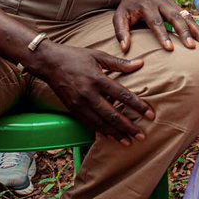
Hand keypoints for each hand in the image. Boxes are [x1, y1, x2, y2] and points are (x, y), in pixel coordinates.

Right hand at [25, 41, 152, 144]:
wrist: (48, 63)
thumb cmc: (74, 57)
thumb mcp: (97, 56)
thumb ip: (119, 63)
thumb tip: (140, 63)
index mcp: (97, 79)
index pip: (122, 95)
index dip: (138, 106)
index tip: (150, 114)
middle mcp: (88, 94)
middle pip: (112, 114)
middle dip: (128, 127)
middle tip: (142, 136)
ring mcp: (79, 104)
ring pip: (101, 123)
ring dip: (116, 134)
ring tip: (129, 142)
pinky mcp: (73, 109)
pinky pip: (89, 124)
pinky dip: (101, 132)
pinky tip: (111, 137)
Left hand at [113, 0, 198, 51]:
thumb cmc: (130, 7)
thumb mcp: (119, 16)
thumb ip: (121, 32)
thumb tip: (125, 48)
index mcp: (147, 6)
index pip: (156, 21)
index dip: (163, 35)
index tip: (169, 48)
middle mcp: (162, 4)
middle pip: (175, 18)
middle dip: (184, 32)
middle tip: (191, 46)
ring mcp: (173, 5)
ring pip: (187, 17)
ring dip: (196, 31)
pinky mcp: (179, 8)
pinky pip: (191, 18)